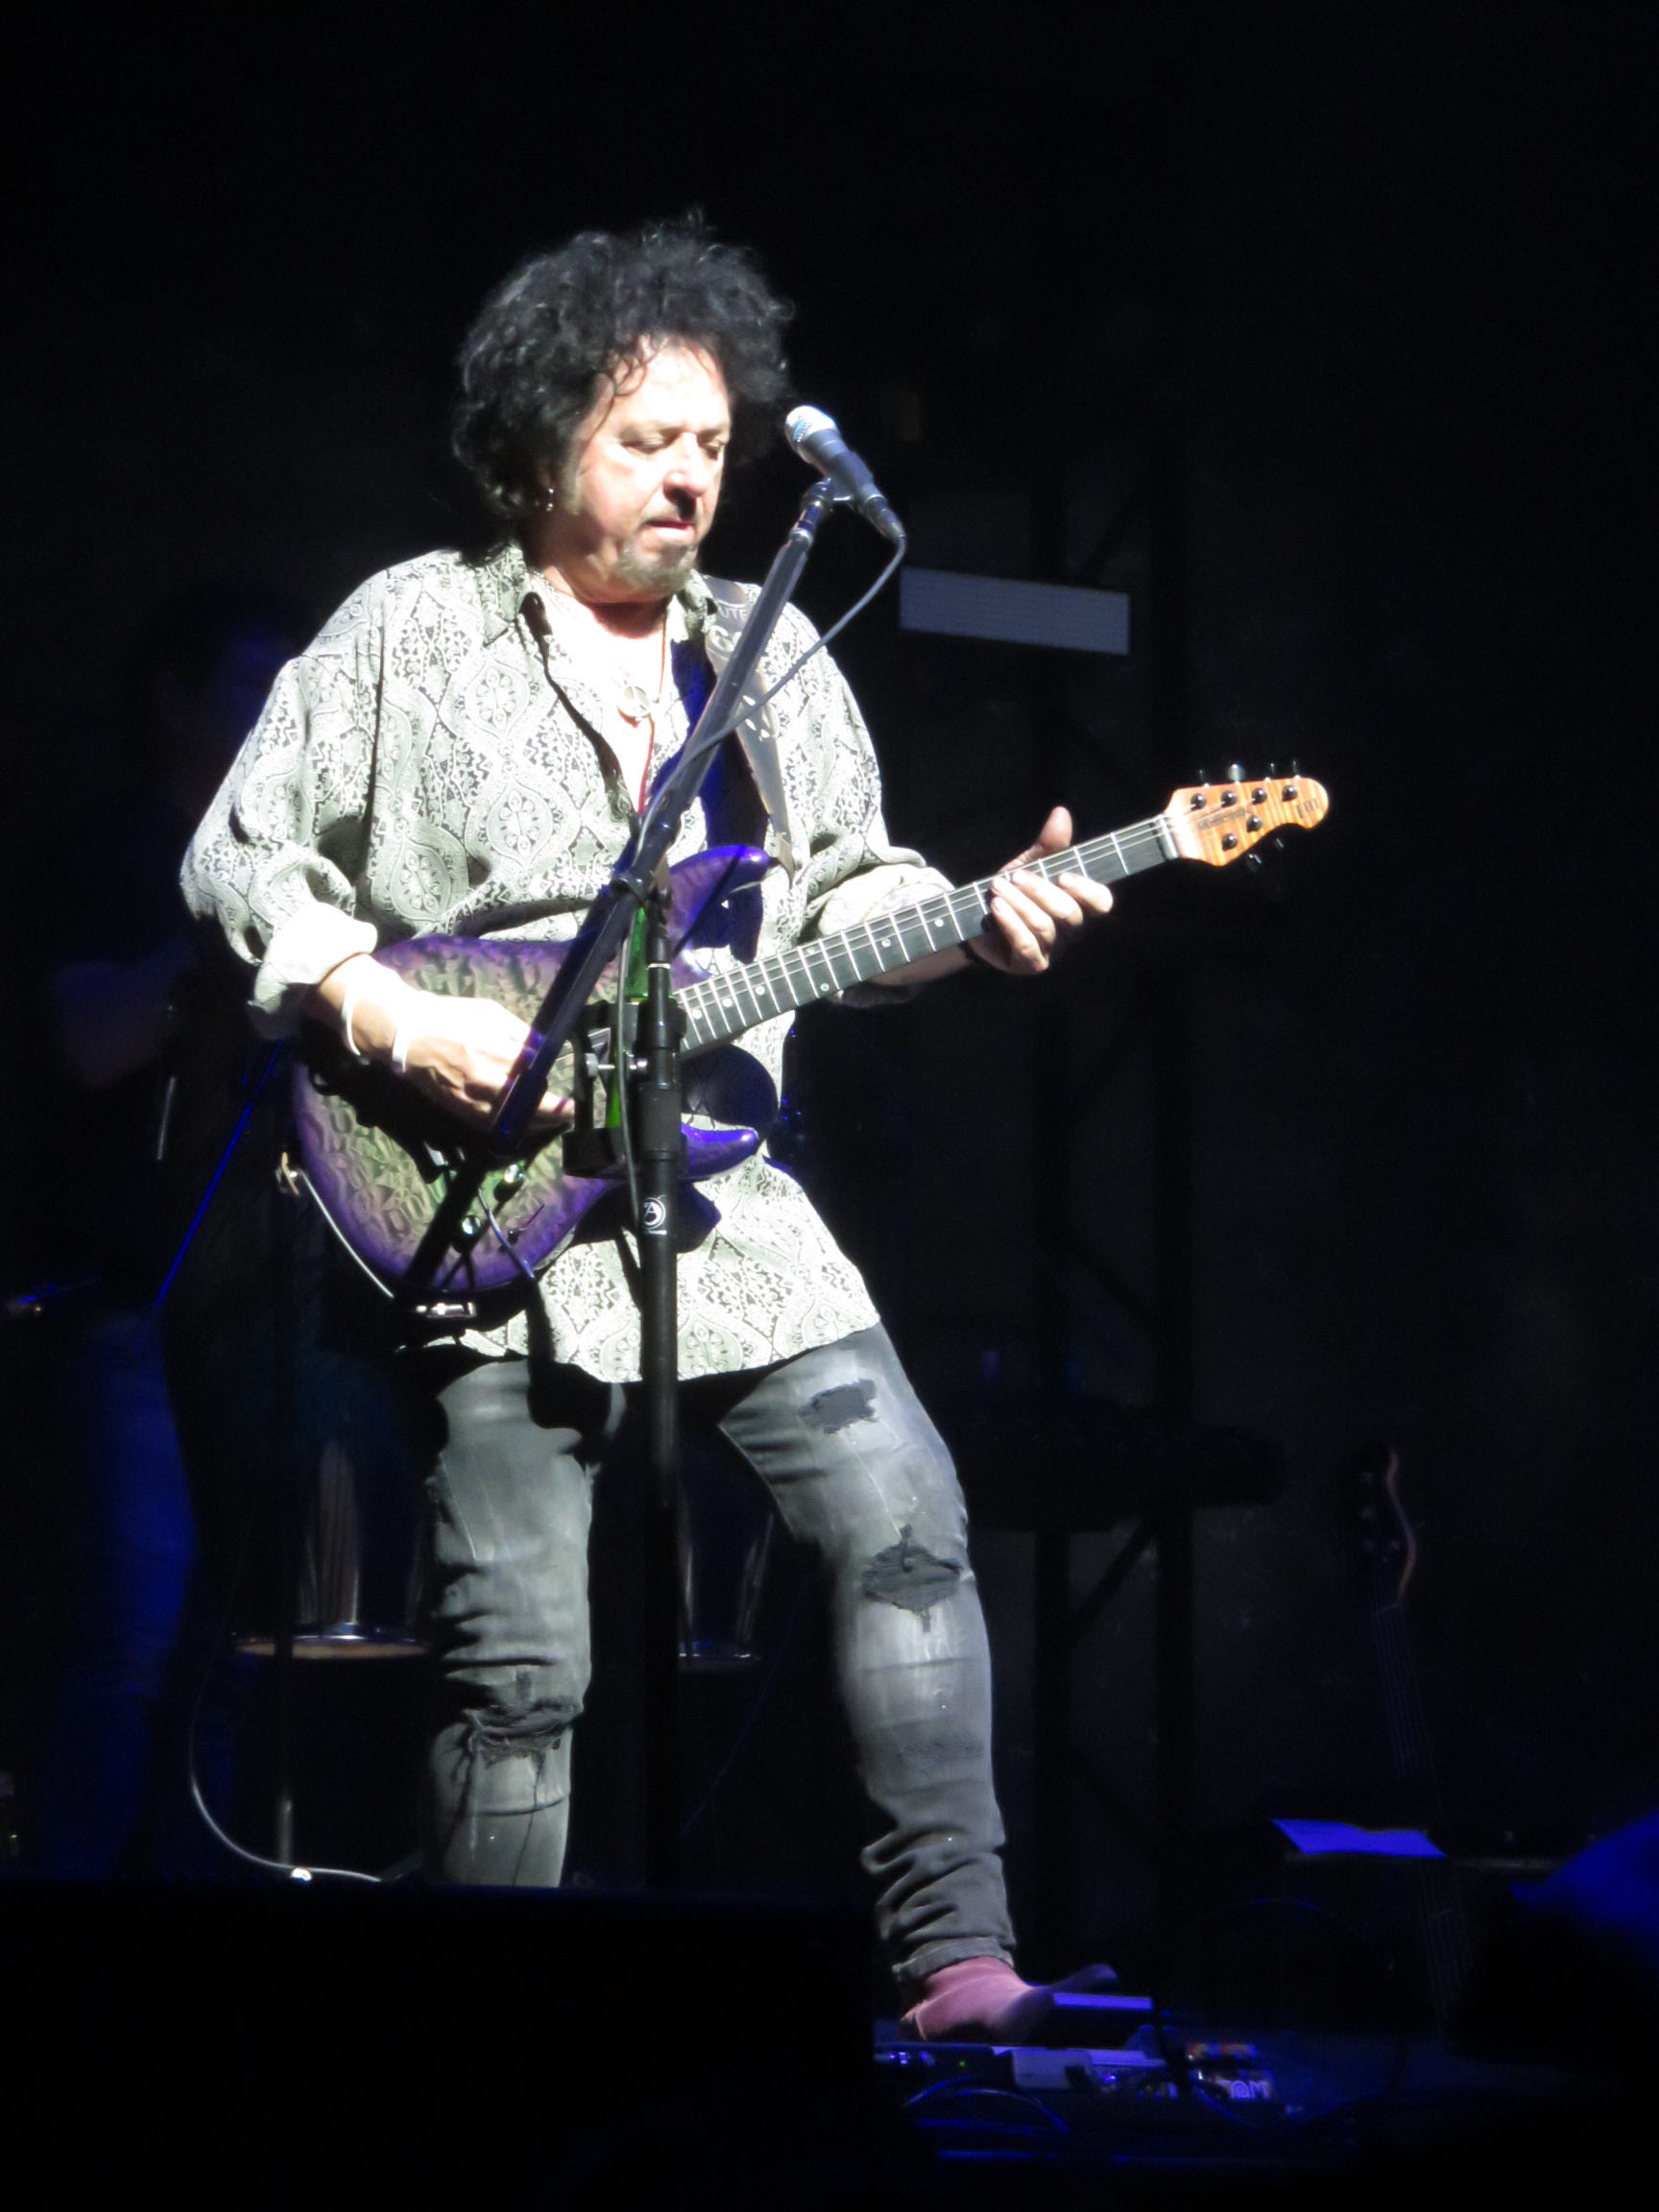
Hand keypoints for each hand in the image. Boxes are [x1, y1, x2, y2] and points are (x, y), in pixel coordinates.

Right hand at [308, 956, 572, 1129]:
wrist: (407, 1034)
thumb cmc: (450, 1017)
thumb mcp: (489, 1012)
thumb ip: (519, 1032)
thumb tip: (543, 1049)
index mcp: (494, 1047)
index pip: (536, 1074)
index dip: (554, 1089)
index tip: (570, 1099)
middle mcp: (484, 1076)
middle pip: (528, 1101)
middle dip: (552, 1110)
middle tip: (568, 1112)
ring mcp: (470, 1096)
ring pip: (511, 1119)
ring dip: (535, 1123)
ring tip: (552, 1121)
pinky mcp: (458, 1108)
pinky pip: (489, 1125)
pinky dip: (509, 1128)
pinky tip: (523, 1125)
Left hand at [974, 807, 1112, 974]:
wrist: (978, 917)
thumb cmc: (1014, 891)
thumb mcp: (1030, 863)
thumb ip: (1049, 844)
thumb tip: (1061, 813)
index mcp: (1079, 905)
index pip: (1102, 903)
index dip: (1086, 890)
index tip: (1062, 875)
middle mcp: (1072, 932)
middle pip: (1069, 913)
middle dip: (1039, 890)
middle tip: (1015, 877)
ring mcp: (1053, 951)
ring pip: (1045, 926)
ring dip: (1019, 903)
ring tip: (998, 888)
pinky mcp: (1031, 964)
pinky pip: (1026, 945)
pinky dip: (1010, 923)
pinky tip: (996, 908)